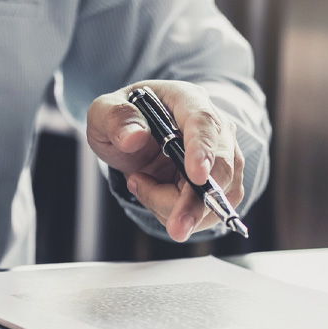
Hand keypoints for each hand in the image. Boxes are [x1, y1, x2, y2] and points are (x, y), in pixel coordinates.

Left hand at [86, 81, 243, 241]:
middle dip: (196, 202)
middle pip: (220, 168)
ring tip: (140, 183)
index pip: (203, 123)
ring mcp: (223, 157)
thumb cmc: (124, 120)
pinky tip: (156, 194)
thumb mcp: (104, 112)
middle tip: (176, 228)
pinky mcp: (222, 184)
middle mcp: (214, 127)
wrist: (135, 135)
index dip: (203, 150)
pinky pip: (209, 211)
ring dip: (174, 207)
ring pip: (215, 196)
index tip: (197, 177)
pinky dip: (178, 213)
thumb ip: (114, 118)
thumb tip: (133, 137)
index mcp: (187, 100)